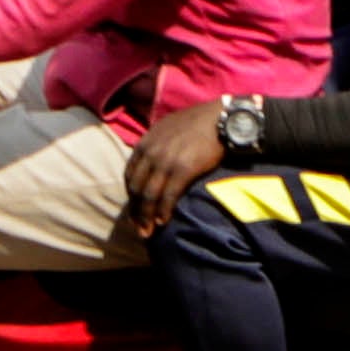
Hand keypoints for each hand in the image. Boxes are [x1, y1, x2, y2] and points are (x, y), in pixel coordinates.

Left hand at [120, 101, 231, 233]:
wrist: (220, 118)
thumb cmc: (198, 123)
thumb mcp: (168, 129)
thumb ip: (156, 145)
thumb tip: (152, 162)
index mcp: (146, 142)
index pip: (130, 175)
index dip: (130, 196)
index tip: (134, 211)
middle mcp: (152, 152)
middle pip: (136, 188)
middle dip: (135, 211)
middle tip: (139, 228)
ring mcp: (166, 161)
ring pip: (149, 195)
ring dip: (146, 216)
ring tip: (148, 232)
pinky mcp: (183, 169)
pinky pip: (168, 195)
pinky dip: (163, 211)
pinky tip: (163, 221)